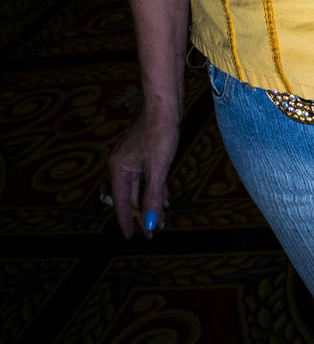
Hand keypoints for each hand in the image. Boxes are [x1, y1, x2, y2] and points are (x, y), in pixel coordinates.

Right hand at [107, 111, 178, 238]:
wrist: (164, 106)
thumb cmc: (160, 133)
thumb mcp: (158, 168)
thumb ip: (153, 196)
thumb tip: (150, 222)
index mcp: (118, 169)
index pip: (123, 202)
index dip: (127, 221)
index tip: (130, 237)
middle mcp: (121, 165)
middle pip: (132, 196)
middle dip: (143, 214)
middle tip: (152, 232)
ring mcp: (132, 158)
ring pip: (141, 187)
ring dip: (151, 202)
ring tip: (159, 219)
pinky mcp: (144, 153)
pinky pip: (148, 177)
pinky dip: (155, 189)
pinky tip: (164, 198)